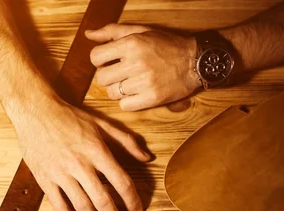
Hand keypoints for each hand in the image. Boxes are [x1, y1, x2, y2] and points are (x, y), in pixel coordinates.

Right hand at [9, 94, 150, 210]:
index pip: (121, 181)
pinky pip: (59, 204)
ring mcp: (61, 173)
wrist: (35, 112)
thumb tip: (147, 158)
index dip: (132, 200)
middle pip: (103, 199)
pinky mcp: (45, 178)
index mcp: (97, 151)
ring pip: (82, 205)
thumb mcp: (102, 123)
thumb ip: (126, 141)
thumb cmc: (70, 117)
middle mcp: (80, 164)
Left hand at [86, 24, 200, 110]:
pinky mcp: (152, 98)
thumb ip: (112, 32)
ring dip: (117, 90)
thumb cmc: (166, 45)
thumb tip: (88, 35)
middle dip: (107, 77)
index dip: (99, 61)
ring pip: (111, 93)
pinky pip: (124, 106)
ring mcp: (144, 82)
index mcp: (131, 43)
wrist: (194, 62)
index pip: (96, 57)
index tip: (109, 61)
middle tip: (119, 74)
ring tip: (131, 83)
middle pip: (101, 78)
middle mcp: (136, 62)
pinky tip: (137, 93)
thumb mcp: (140, 31)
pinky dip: (128, 101)